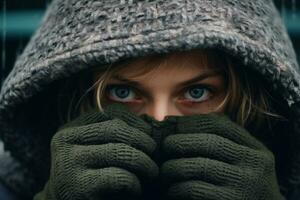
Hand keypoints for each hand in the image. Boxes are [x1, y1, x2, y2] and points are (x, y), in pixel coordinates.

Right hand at [34, 103, 158, 199]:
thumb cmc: (90, 178)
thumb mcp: (95, 151)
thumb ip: (113, 136)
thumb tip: (148, 125)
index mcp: (71, 129)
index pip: (110, 113)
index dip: (136, 122)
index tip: (149, 134)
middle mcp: (65, 141)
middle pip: (117, 129)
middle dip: (143, 141)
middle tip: (154, 153)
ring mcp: (69, 163)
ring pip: (121, 151)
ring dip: (144, 163)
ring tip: (151, 172)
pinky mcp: (80, 187)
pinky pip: (121, 177)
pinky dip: (135, 183)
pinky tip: (135, 189)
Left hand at [160, 113, 283, 199]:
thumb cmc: (242, 190)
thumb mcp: (242, 164)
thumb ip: (222, 144)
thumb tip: (180, 124)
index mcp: (255, 149)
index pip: (220, 125)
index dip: (192, 123)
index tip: (173, 125)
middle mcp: (254, 164)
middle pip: (208, 142)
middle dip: (180, 142)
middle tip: (164, 146)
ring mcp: (244, 185)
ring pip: (198, 166)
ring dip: (174, 166)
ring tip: (164, 170)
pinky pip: (194, 189)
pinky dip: (177, 187)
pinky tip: (172, 189)